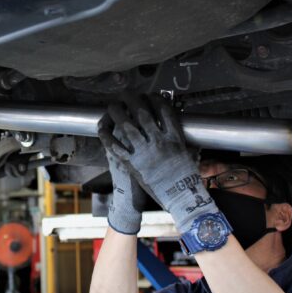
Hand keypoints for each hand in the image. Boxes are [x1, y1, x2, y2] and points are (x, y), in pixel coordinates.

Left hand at [102, 95, 216, 232]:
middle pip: (142, 112)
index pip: (163, 110)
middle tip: (126, 94)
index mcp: (174, 137)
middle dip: (132, 99)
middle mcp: (158, 142)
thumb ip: (180, 137)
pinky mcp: (132, 164)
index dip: (155, 98)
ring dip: (117, 112)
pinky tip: (102, 127)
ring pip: (127, 125)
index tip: (149, 95)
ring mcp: (144, 153)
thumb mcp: (188, 151)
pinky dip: (107, 135)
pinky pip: (115, 146)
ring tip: (114, 105)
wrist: (180, 197)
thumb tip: (174, 123)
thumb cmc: (186, 176)